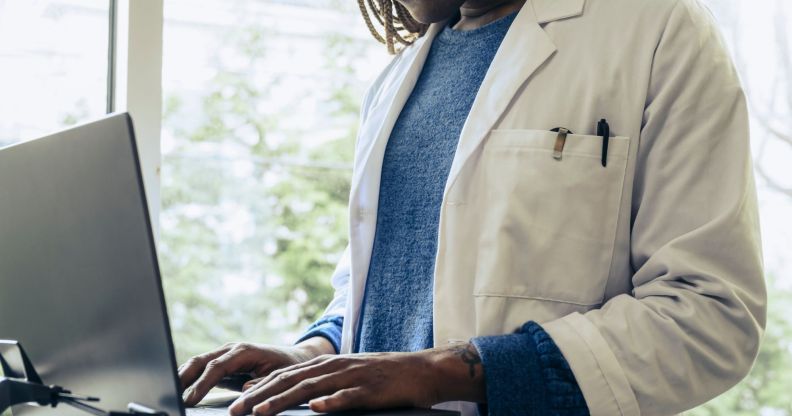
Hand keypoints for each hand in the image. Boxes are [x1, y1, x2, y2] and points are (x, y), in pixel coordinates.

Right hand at [178, 337, 333, 406]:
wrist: (296, 359)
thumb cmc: (289, 368)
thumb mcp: (280, 377)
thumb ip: (262, 382)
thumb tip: (245, 388)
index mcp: (244, 351)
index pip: (216, 368)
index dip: (201, 385)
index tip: (189, 400)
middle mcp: (232, 349)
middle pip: (200, 361)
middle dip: (183, 378)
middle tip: (170, 396)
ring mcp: (226, 354)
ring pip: (197, 363)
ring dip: (182, 377)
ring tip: (169, 394)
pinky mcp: (223, 363)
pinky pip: (202, 369)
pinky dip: (189, 378)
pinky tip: (179, 390)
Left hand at [228, 343, 486, 415]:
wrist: (420, 371)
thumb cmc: (381, 378)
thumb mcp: (346, 377)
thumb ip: (320, 385)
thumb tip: (292, 399)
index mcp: (325, 365)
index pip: (283, 376)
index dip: (256, 388)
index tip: (233, 403)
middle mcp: (333, 367)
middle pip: (289, 381)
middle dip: (259, 395)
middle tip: (235, 410)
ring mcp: (351, 377)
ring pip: (312, 388)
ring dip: (284, 400)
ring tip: (262, 412)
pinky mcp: (370, 390)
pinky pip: (348, 396)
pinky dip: (331, 402)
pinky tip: (316, 409)